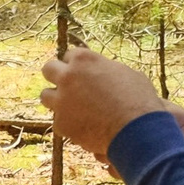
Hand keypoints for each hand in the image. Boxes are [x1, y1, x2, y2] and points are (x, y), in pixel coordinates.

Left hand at [38, 47, 172, 160]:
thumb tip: (103, 73)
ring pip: (45, 96)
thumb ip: (105, 70)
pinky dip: (68, 124)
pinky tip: (84, 127)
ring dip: (56, 100)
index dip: (76, 65)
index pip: (69, 55)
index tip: (81, 72)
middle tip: (65, 85)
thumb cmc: (138, 99)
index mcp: (84, 59)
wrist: (135, 129)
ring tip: (72, 108)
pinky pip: (58, 122)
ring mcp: (61, 101)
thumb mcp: (125, 73)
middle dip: (56, 76)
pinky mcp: (61, 123)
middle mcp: (68, 77)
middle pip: (48, 69)